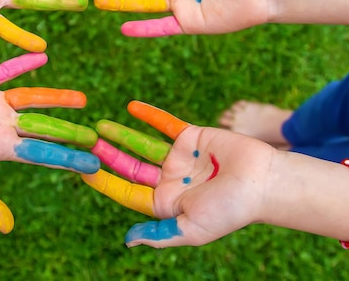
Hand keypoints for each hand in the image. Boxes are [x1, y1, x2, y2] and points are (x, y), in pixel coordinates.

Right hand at [0, 53, 98, 233]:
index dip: (66, 157)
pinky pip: (4, 71)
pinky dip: (21, 64)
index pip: (41, 153)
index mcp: (1, 147)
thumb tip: (8, 228)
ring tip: (82, 100)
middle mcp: (2, 125)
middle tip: (95, 134)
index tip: (92, 164)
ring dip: (55, 97)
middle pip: (43, 125)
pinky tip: (42, 56)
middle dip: (69, 130)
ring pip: (30, 97)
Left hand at [81, 101, 275, 247]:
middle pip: (131, 166)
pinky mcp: (193, 137)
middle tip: (86, 142)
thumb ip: (160, 235)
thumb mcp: (192, 229)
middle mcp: (170, 180)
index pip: (128, 191)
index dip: (106, 181)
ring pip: (143, 144)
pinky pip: (166, 124)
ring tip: (100, 125)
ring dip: (122, 135)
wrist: (265, 182)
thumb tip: (128, 241)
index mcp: (167, 203)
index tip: (84, 169)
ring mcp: (181, 158)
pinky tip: (131, 107)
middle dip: (109, 155)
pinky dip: (149, 115)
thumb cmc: (231, 211)